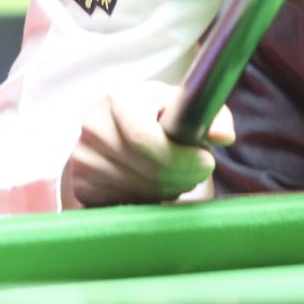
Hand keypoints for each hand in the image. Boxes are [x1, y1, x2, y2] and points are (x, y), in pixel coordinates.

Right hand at [60, 82, 234, 208]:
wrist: (116, 130)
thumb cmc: (160, 114)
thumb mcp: (186, 105)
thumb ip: (213, 116)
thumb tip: (223, 136)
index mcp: (120, 99)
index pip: (144, 137)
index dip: (180, 157)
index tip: (207, 161)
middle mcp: (94, 126)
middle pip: (146, 167)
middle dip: (184, 176)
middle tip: (200, 173)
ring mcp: (82, 157)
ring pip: (139, 189)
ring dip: (170, 189)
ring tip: (178, 176)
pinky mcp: (80, 184)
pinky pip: (123, 204)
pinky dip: (148, 201)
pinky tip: (156, 186)